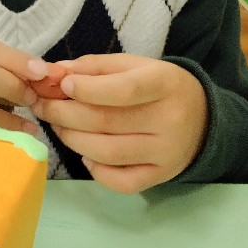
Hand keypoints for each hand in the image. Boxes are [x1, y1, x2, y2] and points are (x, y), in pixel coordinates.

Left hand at [31, 53, 207, 192]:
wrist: (203, 119)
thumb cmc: (160, 87)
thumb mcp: (135, 66)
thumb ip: (96, 67)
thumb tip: (56, 73)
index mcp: (165, 84)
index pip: (123, 90)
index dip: (86, 89)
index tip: (62, 85)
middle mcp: (170, 121)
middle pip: (106, 122)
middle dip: (64, 114)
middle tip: (44, 106)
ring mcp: (166, 153)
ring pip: (107, 153)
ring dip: (72, 140)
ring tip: (59, 127)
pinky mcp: (160, 176)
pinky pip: (120, 181)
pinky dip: (96, 170)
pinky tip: (86, 154)